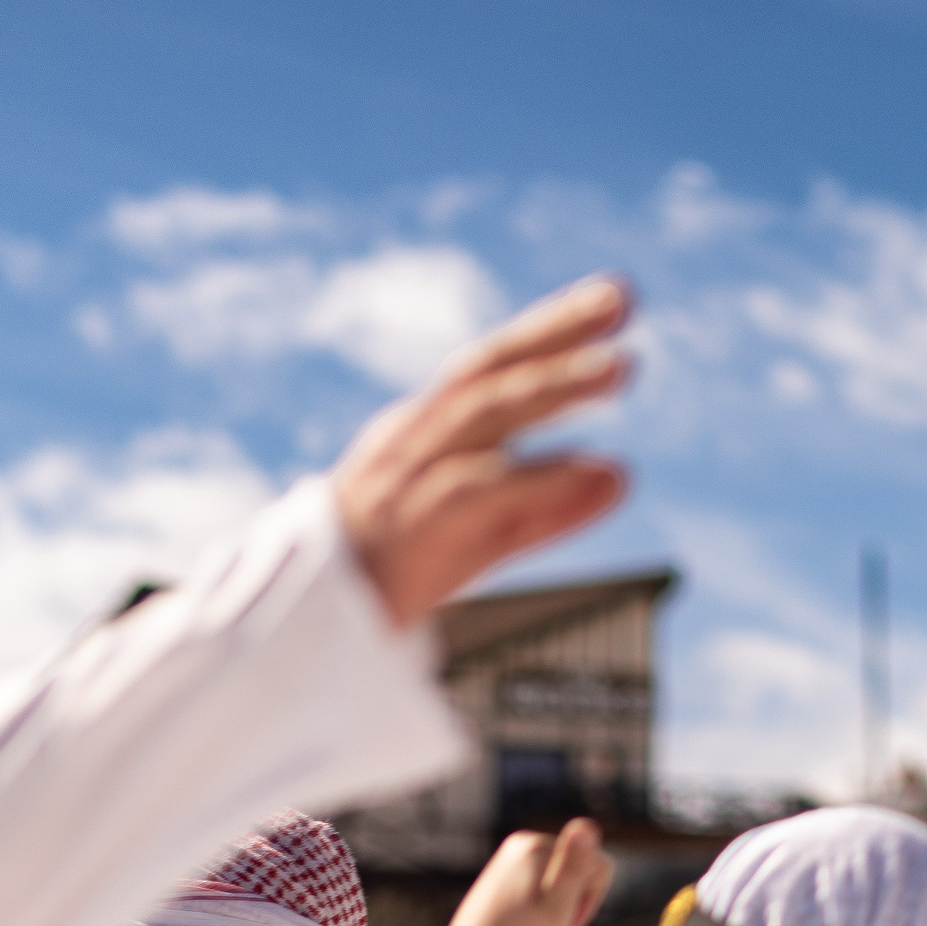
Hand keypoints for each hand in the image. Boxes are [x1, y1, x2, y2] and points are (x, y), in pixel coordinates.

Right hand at [334, 275, 632, 627]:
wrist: (305, 629)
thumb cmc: (390, 575)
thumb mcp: (479, 533)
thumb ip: (546, 506)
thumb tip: (620, 474)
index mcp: (426, 432)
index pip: (491, 367)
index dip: (549, 328)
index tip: (614, 297)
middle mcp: (414, 441)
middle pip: (486, 371)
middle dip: (553, 330)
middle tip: (621, 296)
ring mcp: (404, 479)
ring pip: (480, 415)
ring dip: (550, 385)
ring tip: (619, 365)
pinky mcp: (406, 529)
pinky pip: (474, 490)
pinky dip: (536, 475)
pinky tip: (592, 465)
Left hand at [427, 818, 613, 925]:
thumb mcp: (555, 909)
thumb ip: (574, 868)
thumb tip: (588, 825)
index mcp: (535, 847)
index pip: (598, 865)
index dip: (590, 901)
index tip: (568, 924)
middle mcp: (520, 847)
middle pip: (579, 874)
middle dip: (574, 908)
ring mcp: (509, 864)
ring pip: (561, 887)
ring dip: (560, 916)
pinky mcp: (502, 884)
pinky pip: (541, 894)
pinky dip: (544, 917)